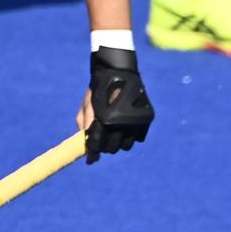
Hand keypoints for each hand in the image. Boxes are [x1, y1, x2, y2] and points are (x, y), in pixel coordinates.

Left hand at [78, 46, 153, 162]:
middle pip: (112, 149)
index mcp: (104, 120)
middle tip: (102, 137)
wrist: (118, 72)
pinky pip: (137, 138)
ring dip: (119, 142)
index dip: (93, 149)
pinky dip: (131, 136)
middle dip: (105, 146)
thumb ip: (84, 131)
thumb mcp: (86, 108)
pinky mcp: (146, 118)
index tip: (92, 148)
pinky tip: (125, 125)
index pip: (98, 147)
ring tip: (113, 130)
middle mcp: (122, 122)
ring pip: (126, 146)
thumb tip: (90, 159)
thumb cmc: (98, 91)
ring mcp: (135, 121)